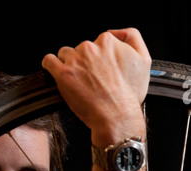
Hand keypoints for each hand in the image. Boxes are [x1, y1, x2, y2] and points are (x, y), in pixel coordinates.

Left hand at [42, 28, 150, 146]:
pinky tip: (55, 72)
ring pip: (65, 54)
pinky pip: (49, 61)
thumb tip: (115, 33)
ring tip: (76, 80)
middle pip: (80, 49)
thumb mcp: (144, 60)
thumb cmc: (128, 95)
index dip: (98, 56)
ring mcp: (75, 60)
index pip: (97, 42)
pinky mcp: (63, 74)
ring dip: (68, 64)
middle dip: (84, 62)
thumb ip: (132, 38)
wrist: (117, 116)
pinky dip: (50, 65)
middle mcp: (90, 48)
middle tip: (90, 79)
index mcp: (108, 42)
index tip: (99, 68)